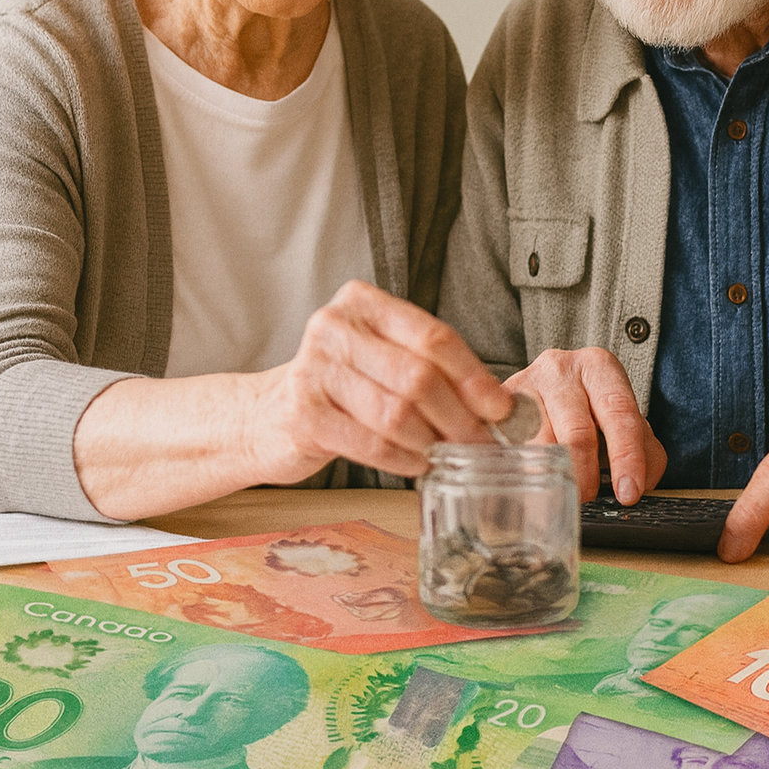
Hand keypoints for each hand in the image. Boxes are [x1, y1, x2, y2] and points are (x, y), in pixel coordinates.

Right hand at [259, 280, 511, 481]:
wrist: (268, 416)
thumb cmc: (342, 387)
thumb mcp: (381, 359)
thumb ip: (430, 369)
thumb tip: (498, 405)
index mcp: (363, 302)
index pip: (433, 335)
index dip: (473, 376)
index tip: (500, 408)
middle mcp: (335, 326)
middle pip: (418, 375)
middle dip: (460, 416)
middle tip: (482, 443)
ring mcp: (313, 368)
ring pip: (396, 412)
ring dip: (433, 442)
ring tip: (451, 456)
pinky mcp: (303, 412)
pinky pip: (371, 443)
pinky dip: (404, 460)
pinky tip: (418, 466)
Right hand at [504, 346, 665, 503]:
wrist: (546, 387)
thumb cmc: (590, 410)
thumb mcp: (623, 422)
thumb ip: (644, 450)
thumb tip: (640, 483)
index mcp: (599, 367)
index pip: (618, 411)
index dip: (626, 456)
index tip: (629, 492)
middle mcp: (559, 369)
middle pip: (577, 432)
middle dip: (586, 475)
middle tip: (589, 498)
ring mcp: (524, 384)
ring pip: (540, 444)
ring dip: (552, 477)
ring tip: (559, 491)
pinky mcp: (495, 407)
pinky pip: (508, 447)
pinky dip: (521, 471)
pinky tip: (529, 483)